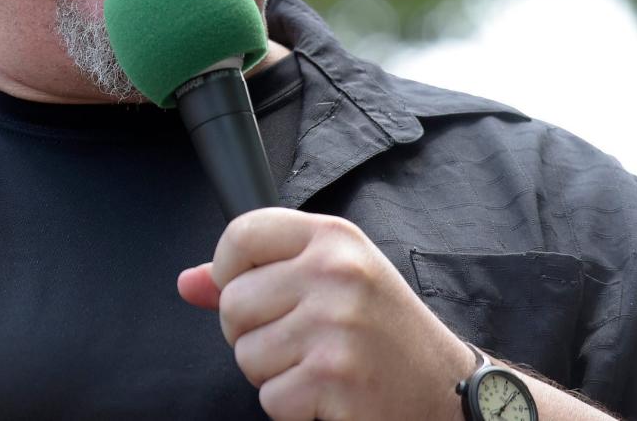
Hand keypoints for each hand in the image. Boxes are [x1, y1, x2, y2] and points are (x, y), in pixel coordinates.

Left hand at [178, 208, 475, 420]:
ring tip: (319, 366)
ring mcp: (337, 325)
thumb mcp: (330, 281)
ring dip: (274, 373)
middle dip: (251, 333)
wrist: (448, 393)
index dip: (228, 269)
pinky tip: (330, 395)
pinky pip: (271, 398)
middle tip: (299, 341)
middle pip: (233, 302)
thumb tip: (187, 283)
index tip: (250, 290)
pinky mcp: (336, 378)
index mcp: (333, 238)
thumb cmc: (381, 332)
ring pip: (246, 354)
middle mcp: (336, 272)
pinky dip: (293, 407)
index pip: (241, 233)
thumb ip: (257, 274)